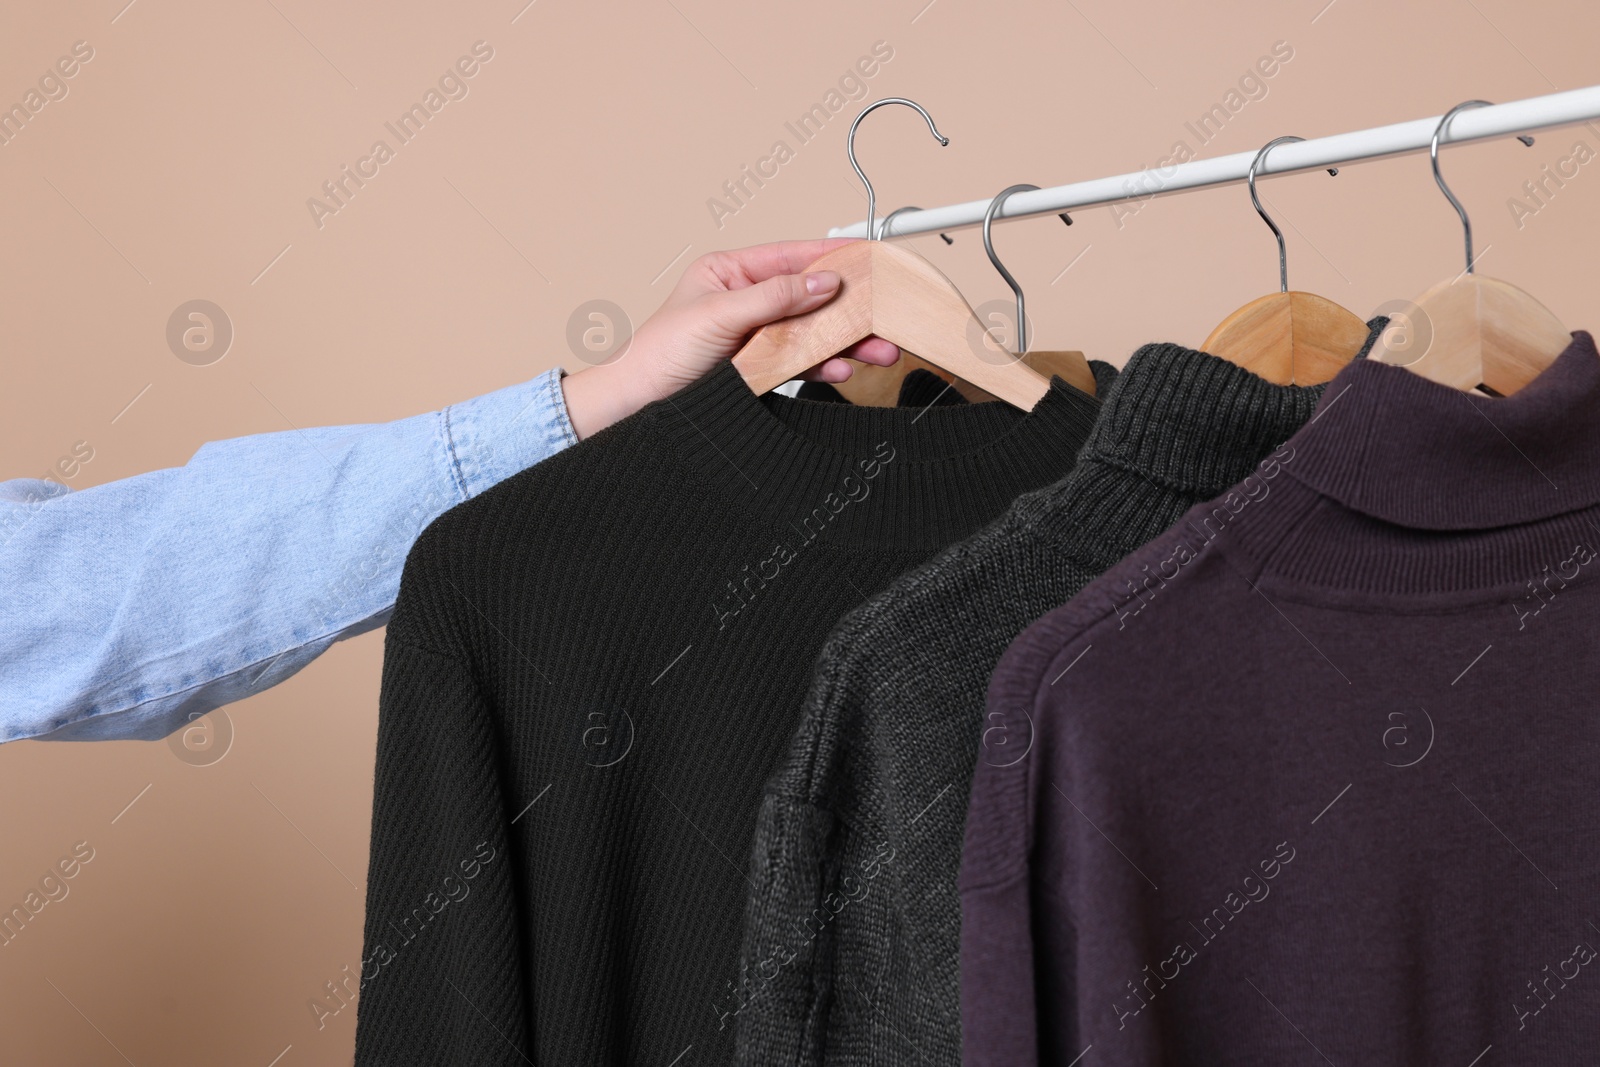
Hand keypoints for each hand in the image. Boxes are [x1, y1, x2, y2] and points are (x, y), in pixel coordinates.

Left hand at [561, 239, 899, 439]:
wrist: (639, 406)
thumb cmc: (659, 354)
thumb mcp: (720, 314)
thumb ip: (774, 297)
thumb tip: (821, 281)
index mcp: (730, 273)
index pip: (791, 257)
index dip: (832, 256)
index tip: (869, 257)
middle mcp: (746, 301)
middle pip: (810, 297)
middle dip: (850, 306)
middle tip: (886, 312)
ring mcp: (755, 337)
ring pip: (811, 332)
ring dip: (846, 341)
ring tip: (877, 349)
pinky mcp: (759, 369)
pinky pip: (800, 361)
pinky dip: (824, 365)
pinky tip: (843, 368)